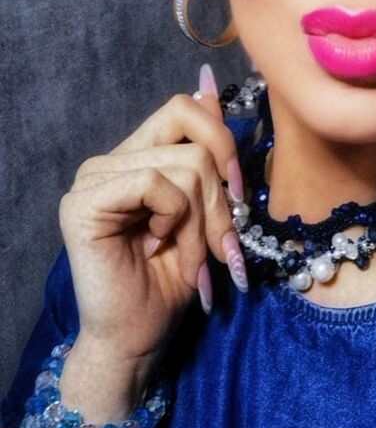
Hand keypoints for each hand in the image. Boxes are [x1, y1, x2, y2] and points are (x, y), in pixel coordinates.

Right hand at [58, 65, 248, 368]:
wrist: (138, 340)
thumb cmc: (172, 283)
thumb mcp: (205, 212)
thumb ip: (205, 154)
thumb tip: (208, 87)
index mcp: (139, 155)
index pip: (186, 109)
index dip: (223, 142)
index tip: (238, 193)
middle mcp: (112, 159)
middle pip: (195, 139)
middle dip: (222, 200)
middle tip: (222, 248)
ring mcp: (94, 177)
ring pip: (184, 164)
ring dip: (203, 223)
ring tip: (192, 259)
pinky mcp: (84, 201)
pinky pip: (155, 182)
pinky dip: (174, 219)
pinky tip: (158, 247)